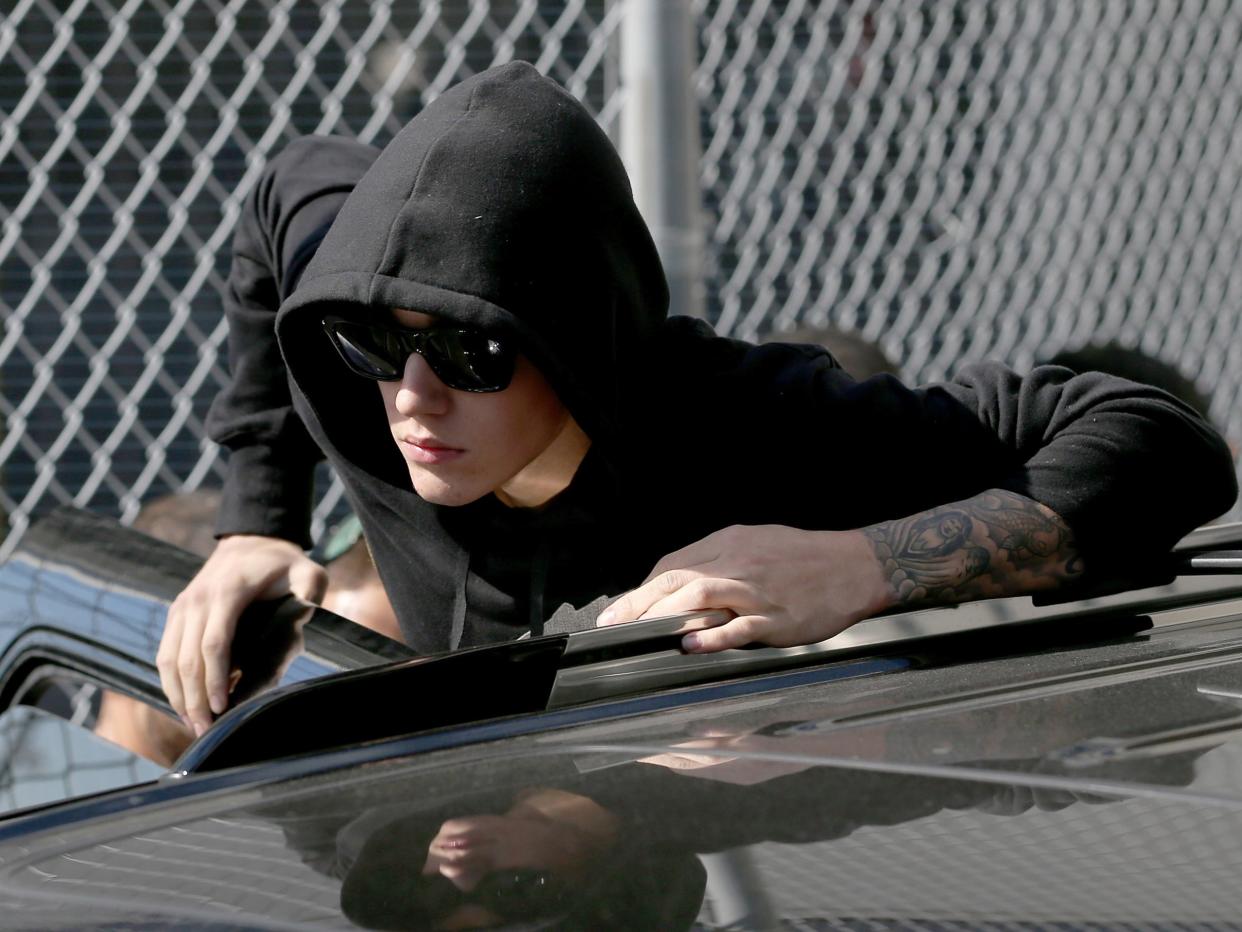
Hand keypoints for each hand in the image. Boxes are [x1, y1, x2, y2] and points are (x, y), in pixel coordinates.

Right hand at [157, 534, 326, 736]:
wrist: (250, 541)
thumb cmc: (284, 563)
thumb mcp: (308, 573)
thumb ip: (310, 596)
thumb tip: (305, 624)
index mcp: (228, 591)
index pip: (214, 642)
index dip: (215, 679)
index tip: (222, 707)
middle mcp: (197, 600)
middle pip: (187, 658)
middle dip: (194, 699)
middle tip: (206, 731)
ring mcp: (182, 607)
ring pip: (168, 660)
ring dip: (178, 696)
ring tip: (193, 726)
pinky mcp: (176, 614)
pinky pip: (165, 654)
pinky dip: (170, 682)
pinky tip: (183, 705)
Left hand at [596, 525, 891, 652]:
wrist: (855, 565)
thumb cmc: (804, 557)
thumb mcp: (756, 543)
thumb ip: (720, 560)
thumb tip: (684, 581)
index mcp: (729, 543)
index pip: (673, 564)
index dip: (644, 588)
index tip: (624, 608)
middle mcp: (737, 562)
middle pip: (676, 579)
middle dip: (637, 602)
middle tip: (611, 624)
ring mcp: (756, 590)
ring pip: (699, 597)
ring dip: (662, 616)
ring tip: (637, 633)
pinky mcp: (776, 617)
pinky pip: (739, 626)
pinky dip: (713, 636)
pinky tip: (690, 645)